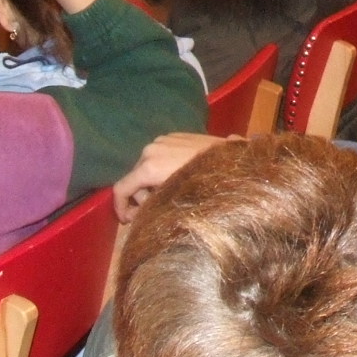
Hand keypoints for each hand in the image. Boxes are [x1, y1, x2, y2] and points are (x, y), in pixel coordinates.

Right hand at [111, 133, 226, 222]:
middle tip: (157, 211)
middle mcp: (151, 149)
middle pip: (135, 179)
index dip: (120, 208)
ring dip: (154, 185)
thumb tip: (136, 216)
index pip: (121, 188)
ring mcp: (163, 140)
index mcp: (149, 166)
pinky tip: (179, 180)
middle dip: (142, 198)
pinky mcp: (174, 136)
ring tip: (173, 195)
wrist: (236, 159)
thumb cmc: (208, 184)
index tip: (128, 221)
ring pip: (147, 168)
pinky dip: (162, 171)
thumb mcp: (176, 201)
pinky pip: (159, 157)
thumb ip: (153, 206)